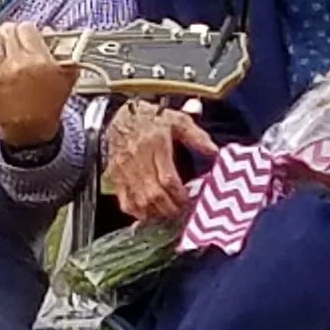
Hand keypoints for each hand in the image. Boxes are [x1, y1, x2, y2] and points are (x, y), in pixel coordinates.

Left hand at [0, 21, 77, 148]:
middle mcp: (16, 64)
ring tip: (1, 47)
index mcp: (39, 61)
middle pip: (7, 30)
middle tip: (15, 40)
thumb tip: (49, 32)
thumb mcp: (66, 78)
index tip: (28, 35)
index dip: (28, 31)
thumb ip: (63, 52)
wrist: (29, 132)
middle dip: (12, 34)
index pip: (27, 28)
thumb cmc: (47, 108)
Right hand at [103, 100, 217, 222]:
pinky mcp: (116, 176)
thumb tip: (214, 152)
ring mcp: (124, 169)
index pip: (168, 178)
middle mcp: (138, 158)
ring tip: (168, 211)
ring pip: (140, 201)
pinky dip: (138, 212)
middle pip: (154, 194)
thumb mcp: (178, 120)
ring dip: (156, 212)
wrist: (121, 116)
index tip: (189, 200)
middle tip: (181, 209)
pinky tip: (149, 212)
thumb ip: (197, 137)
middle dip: (170, 207)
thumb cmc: (152, 119)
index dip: (180, 195)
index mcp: (156, 144)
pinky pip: (125, 201)